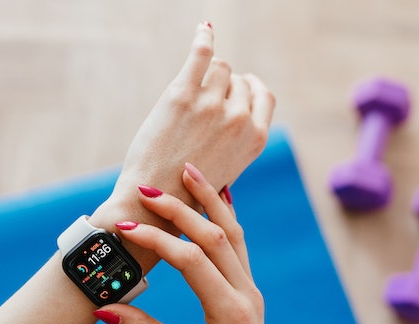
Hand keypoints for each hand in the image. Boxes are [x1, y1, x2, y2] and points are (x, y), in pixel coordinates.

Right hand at [93, 163, 274, 323]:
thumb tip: (102, 308)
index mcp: (228, 312)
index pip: (190, 261)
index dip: (157, 241)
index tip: (124, 229)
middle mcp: (245, 293)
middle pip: (215, 237)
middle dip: (181, 209)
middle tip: (150, 189)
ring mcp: (250, 287)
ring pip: (233, 233)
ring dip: (210, 200)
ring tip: (190, 171)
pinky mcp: (247, 287)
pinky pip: (239, 243)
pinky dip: (225, 217)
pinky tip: (217, 195)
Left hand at [102, 22, 275, 217]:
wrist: (155, 199)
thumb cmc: (187, 190)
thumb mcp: (227, 171)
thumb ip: (237, 143)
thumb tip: (240, 121)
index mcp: (256, 139)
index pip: (263, 95)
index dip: (249, 89)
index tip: (239, 85)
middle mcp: (239, 119)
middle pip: (238, 80)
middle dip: (223, 86)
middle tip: (203, 102)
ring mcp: (212, 105)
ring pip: (219, 67)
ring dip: (207, 74)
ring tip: (191, 91)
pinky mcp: (183, 95)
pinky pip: (201, 54)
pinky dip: (203, 38)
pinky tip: (204, 30)